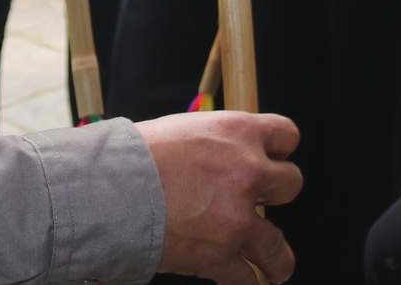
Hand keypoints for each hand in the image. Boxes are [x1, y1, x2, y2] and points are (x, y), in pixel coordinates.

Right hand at [140, 111, 301, 284]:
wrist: (109, 190)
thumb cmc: (135, 156)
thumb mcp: (185, 130)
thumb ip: (215, 145)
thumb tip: (220, 159)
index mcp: (238, 133)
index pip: (286, 135)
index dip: (280, 150)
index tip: (275, 161)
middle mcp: (247, 172)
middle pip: (291, 185)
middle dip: (278, 195)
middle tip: (265, 204)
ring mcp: (238, 217)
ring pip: (278, 244)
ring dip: (278, 258)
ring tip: (277, 267)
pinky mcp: (221, 255)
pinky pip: (248, 277)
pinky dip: (244, 280)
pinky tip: (240, 279)